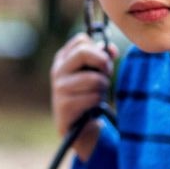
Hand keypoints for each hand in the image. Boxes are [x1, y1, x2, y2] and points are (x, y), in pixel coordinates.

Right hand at [50, 32, 117, 158]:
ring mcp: (59, 88)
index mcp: (63, 59)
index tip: (104, 62)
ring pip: (94, 78)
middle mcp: (58, 71)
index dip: (98, 49)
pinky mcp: (65, 105)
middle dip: (103, 64)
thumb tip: (111, 49)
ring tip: (98, 95)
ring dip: (103, 88)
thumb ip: (102, 58)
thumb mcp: (94, 73)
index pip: (81, 40)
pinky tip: (93, 108)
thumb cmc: (87, 95)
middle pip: (84, 52)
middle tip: (107, 75)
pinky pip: (93, 98)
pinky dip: (98, 103)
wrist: (78, 128)